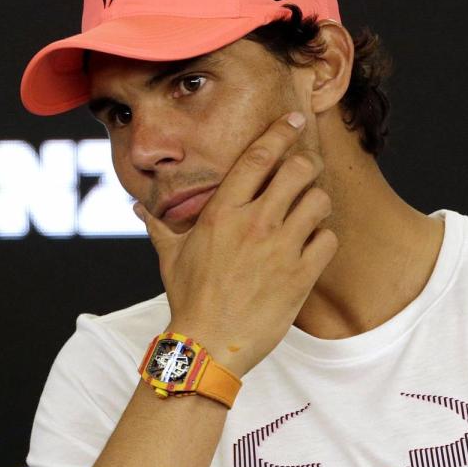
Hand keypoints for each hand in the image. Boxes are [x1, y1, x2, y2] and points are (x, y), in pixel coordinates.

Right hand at [134, 112, 337, 377]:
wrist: (208, 345)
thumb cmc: (189, 300)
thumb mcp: (171, 257)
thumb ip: (159, 225)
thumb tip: (138, 207)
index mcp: (223, 213)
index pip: (258, 157)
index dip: (279, 133)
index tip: (292, 121)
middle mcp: (255, 224)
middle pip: (298, 170)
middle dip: (307, 164)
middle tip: (306, 170)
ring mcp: (281, 249)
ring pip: (319, 201)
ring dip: (318, 202)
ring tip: (309, 212)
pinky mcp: (301, 275)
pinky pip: (328, 240)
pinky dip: (325, 239)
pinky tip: (313, 246)